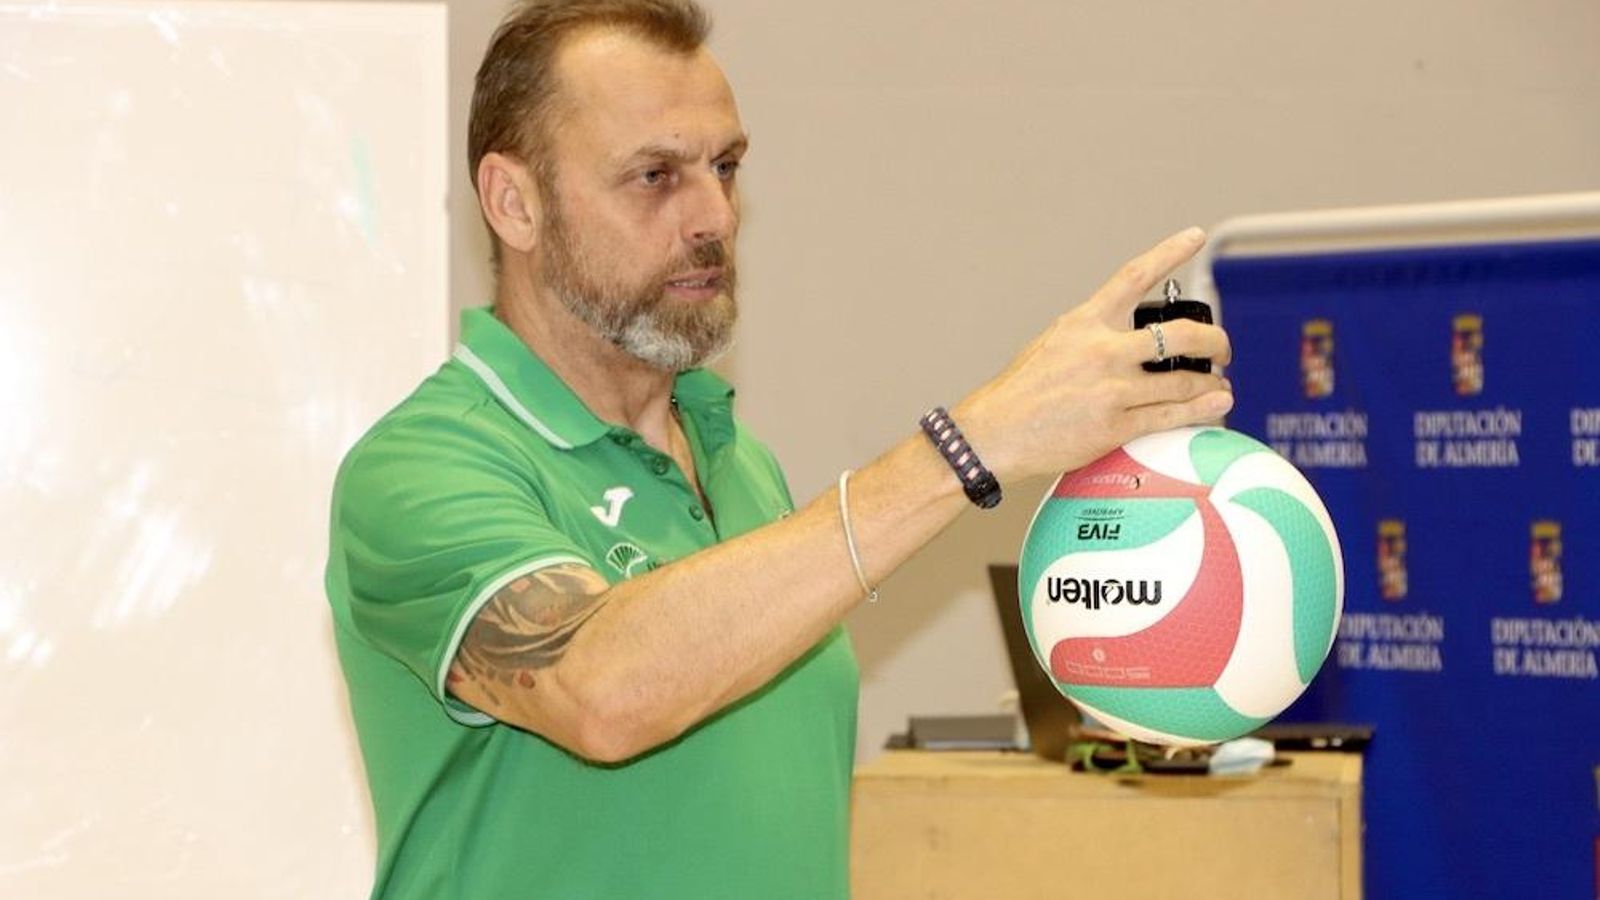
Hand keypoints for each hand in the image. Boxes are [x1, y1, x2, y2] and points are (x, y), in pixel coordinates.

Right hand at [952, 227, 1233, 482]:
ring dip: (1211, 383)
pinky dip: (1201, 409)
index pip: (1135, 276)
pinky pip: (1171, 415)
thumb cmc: (1018, 392)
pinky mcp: (1115, 425)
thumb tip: (1124, 338)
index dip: (1170, 252)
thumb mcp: (1051, 344)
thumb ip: (1090, 335)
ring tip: (1220, 388)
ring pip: (1183, 380)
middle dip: (1214, 340)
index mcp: (1085, 322)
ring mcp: (1111, 389)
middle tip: (1222, 349)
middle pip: (1180, 335)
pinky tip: (1215, 406)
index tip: (1195, 237)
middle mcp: (1102, 350)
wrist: (994, 432)